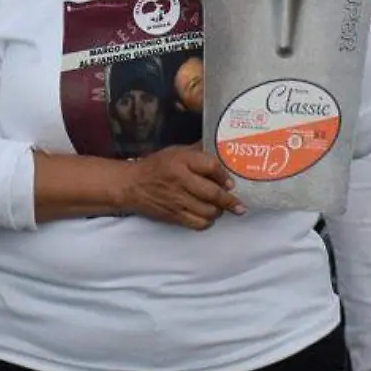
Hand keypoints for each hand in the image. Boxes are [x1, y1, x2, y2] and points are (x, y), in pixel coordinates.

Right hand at [119, 146, 244, 229]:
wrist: (132, 185)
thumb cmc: (157, 166)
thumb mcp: (176, 151)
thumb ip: (198, 152)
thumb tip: (222, 147)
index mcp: (181, 160)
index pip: (211, 166)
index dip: (225, 176)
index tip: (231, 182)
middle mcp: (180, 180)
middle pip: (213, 193)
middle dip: (229, 201)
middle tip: (239, 205)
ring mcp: (177, 200)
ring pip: (208, 211)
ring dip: (219, 211)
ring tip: (221, 208)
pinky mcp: (173, 215)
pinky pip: (197, 224)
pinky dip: (207, 222)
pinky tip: (208, 216)